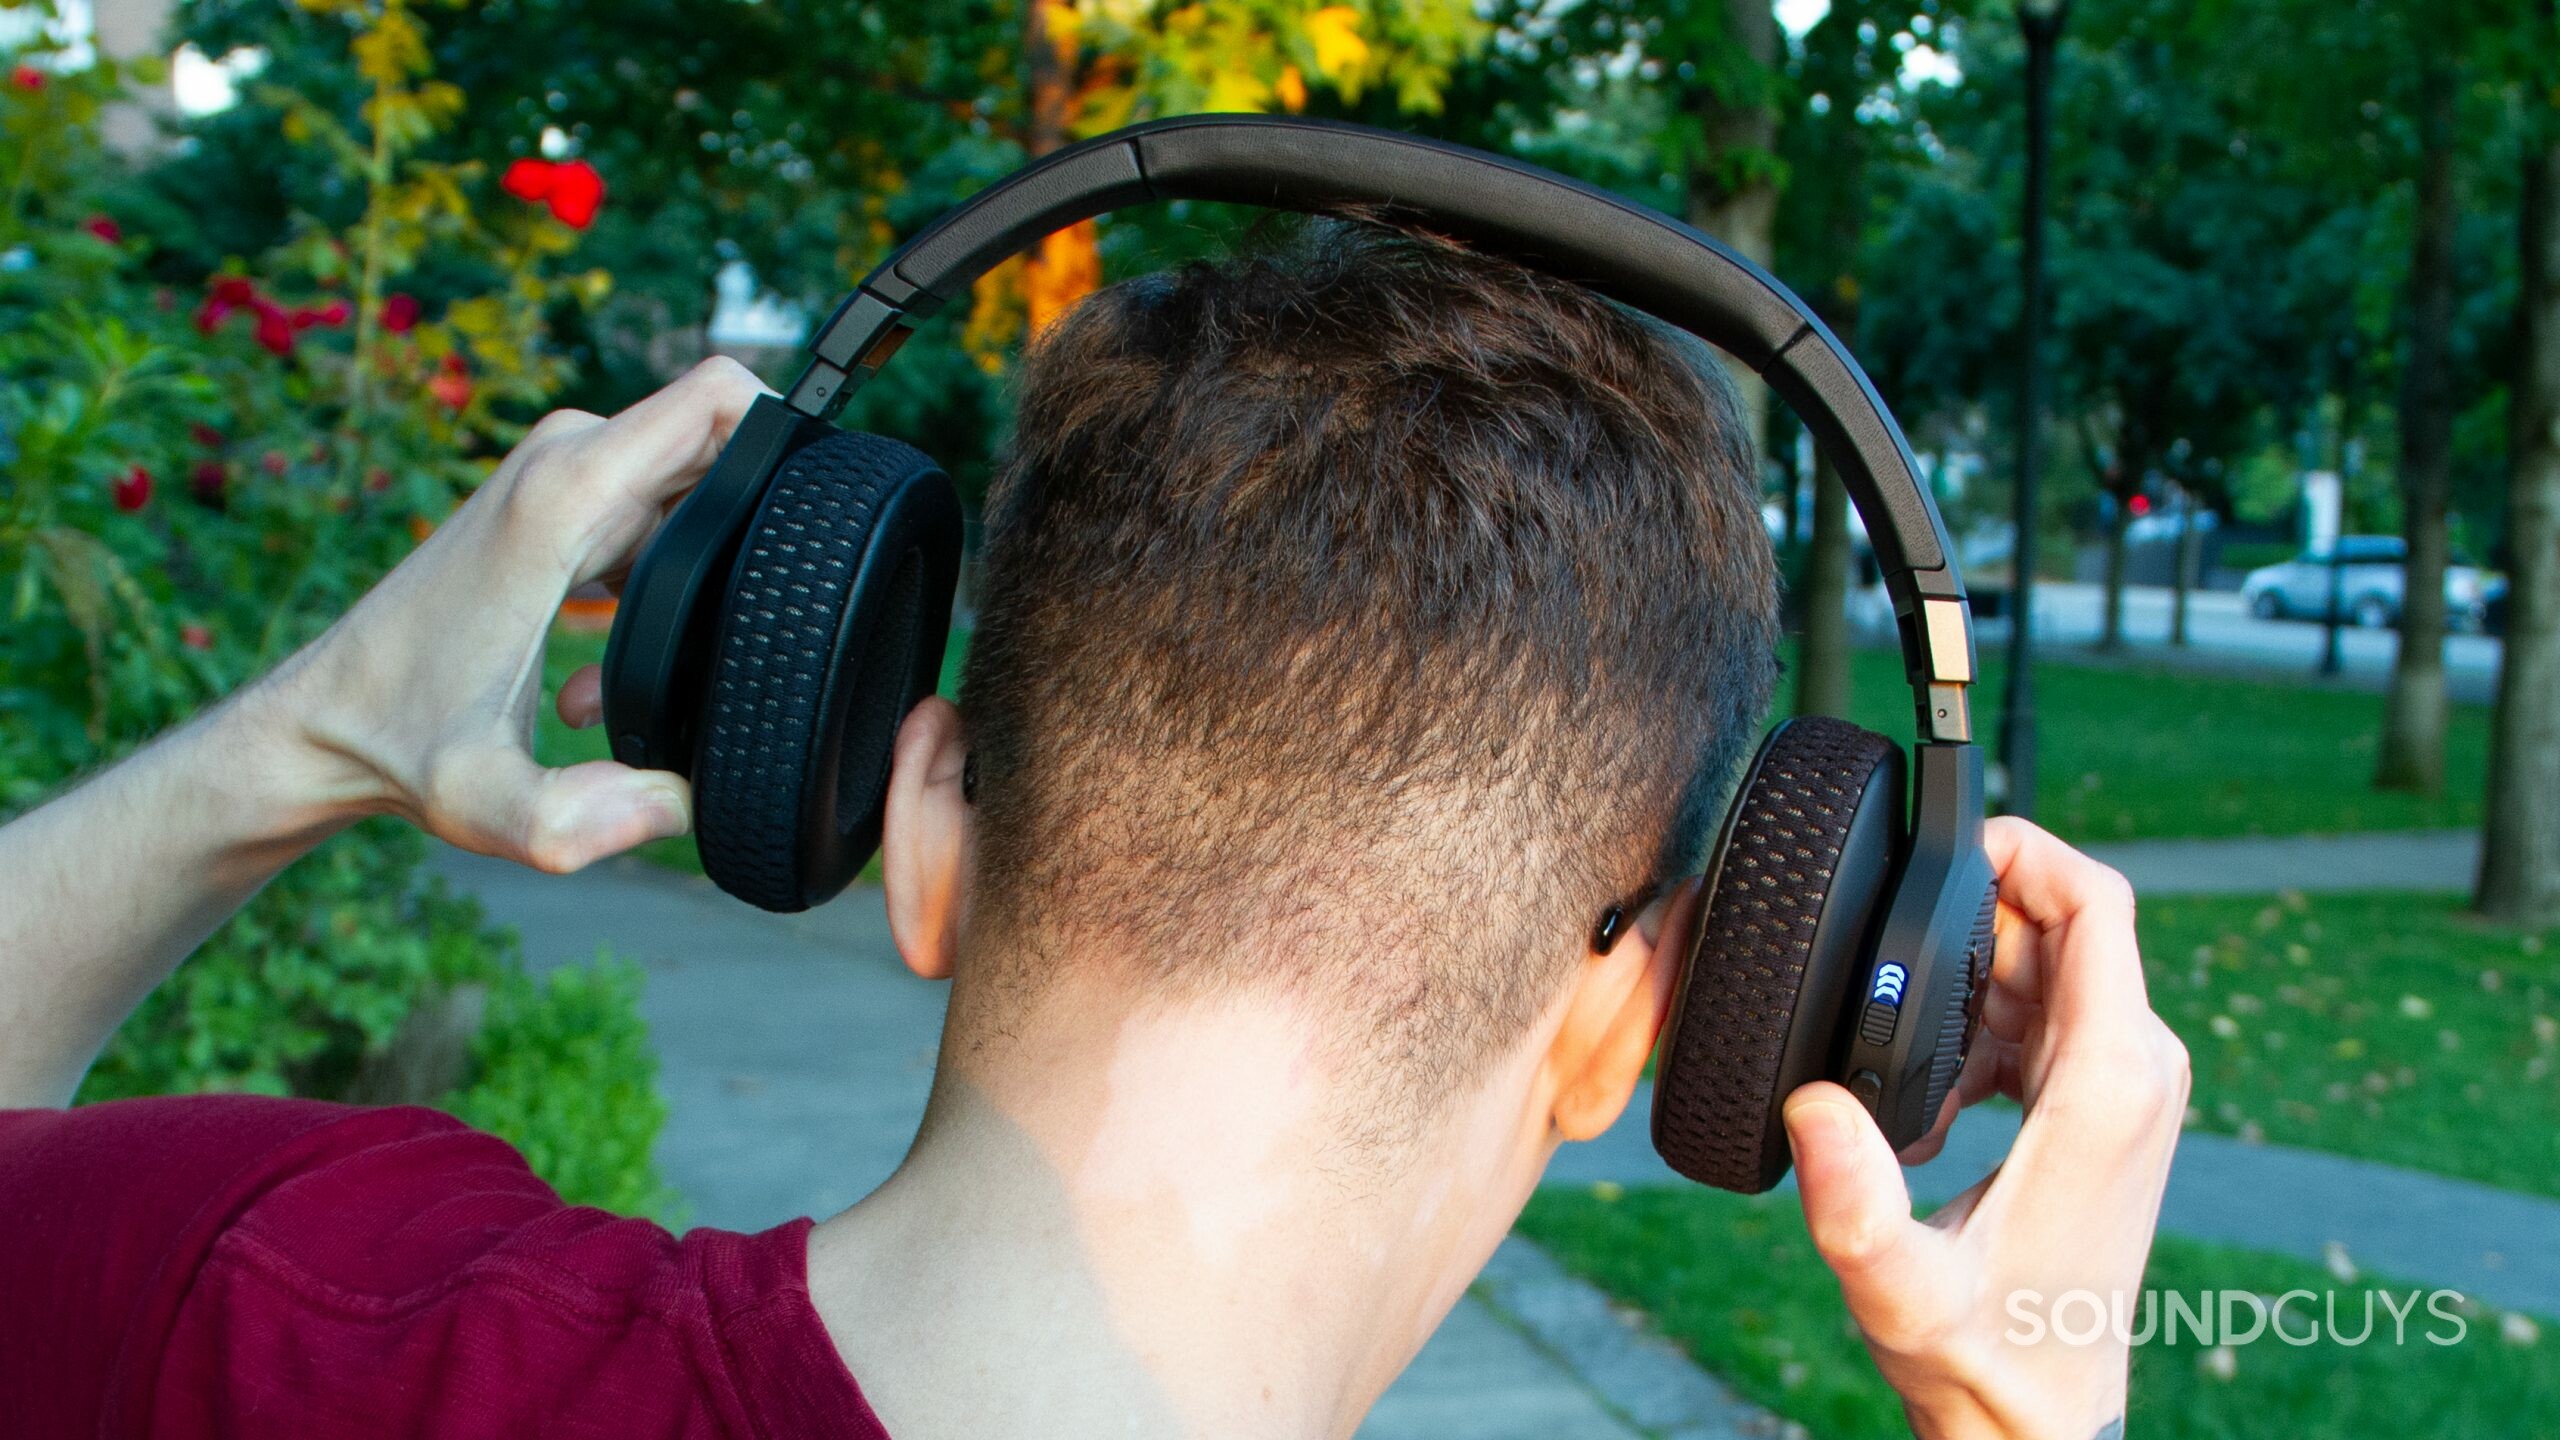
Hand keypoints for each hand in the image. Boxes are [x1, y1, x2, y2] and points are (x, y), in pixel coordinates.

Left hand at [262, 357, 771, 872]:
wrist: (320, 725)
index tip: (820, 524)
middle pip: (725, 444)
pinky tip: (626, 657)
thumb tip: (680, 807)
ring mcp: (560, 473)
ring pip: (696, 484)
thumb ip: (577, 819)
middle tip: (745, 635)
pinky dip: (672, 572)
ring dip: (711, 564)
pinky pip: (660, 507)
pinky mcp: (556, 501)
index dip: (791, 439)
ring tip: (664, 660)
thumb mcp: (488, 803)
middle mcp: (565, 459)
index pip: (719, 395)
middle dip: (761, 528)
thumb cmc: (401, 749)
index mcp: (565, 492)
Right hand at [1781, 817, 2186, 1439]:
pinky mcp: (2107, 1108)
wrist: (2038, 1412)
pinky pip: (2046, 1014)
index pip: (2096, 903)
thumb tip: (1812, 1104)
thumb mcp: (1899, 1282)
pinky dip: (1982, 1021)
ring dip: (1970, 976)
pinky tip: (1929, 1086)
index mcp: (2109, 1079)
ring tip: (1897, 1046)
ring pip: (2053, 966)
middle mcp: (2137, 1069)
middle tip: (1883, 966)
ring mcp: (2129, 1087)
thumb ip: (1855, 1199)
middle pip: (2066, 924)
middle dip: (1972, 920)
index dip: (2026, 848)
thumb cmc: (1985, 1350)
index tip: (1945, 845)